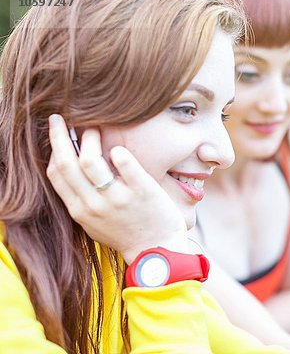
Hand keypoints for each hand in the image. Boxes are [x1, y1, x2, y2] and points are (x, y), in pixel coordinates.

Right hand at [46, 114, 188, 262]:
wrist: (157, 250)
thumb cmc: (126, 233)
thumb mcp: (94, 222)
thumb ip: (81, 199)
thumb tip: (71, 167)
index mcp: (80, 211)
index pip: (56, 174)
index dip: (53, 149)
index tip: (57, 133)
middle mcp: (94, 205)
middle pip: (67, 163)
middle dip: (60, 136)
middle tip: (62, 117)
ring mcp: (118, 198)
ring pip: (91, 161)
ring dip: (90, 138)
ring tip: (95, 128)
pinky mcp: (142, 192)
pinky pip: (126, 164)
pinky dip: (119, 153)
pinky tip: (119, 149)